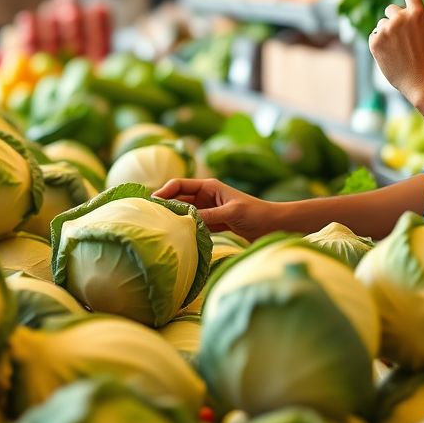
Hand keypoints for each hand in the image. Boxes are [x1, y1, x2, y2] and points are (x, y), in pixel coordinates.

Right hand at [154, 178, 280, 240]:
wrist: (274, 225)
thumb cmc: (256, 213)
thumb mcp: (232, 213)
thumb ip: (209, 215)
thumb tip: (185, 219)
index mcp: (209, 187)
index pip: (179, 185)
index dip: (164, 192)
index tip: (151, 203)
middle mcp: (206, 197)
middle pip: (179, 199)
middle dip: (165, 207)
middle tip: (149, 219)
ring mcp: (208, 211)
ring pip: (185, 213)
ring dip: (175, 219)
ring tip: (159, 229)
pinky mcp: (213, 224)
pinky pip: (194, 226)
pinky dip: (186, 230)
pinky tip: (177, 238)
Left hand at [368, 0, 423, 100]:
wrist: (423, 83)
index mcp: (418, 14)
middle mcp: (400, 19)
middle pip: (392, 10)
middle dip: (397, 20)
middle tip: (406, 39)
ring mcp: (386, 30)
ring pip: (383, 24)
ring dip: (389, 33)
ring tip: (400, 50)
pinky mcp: (374, 42)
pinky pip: (375, 35)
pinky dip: (381, 43)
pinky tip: (392, 54)